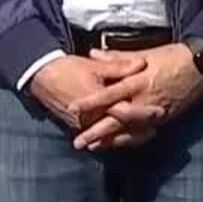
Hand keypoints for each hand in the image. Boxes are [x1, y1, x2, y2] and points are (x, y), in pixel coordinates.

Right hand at [26, 53, 145, 136]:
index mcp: (99, 102)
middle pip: (120, 129)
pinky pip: (98, 136)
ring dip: (127, 137)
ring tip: (145, 135)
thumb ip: (120, 66)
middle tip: (157, 129)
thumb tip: (142, 64)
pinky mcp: (78, 126)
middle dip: (139, 130)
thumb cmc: (68, 69)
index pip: (126, 113)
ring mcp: (83, 125)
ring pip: (109, 136)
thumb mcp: (95, 66)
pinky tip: (123, 136)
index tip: (160, 111)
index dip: (144, 112)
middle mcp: (91, 118)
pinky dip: (112, 137)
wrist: (41, 77)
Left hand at [69, 45, 202, 151]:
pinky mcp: (165, 118)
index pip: (108, 94)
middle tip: (77, 143)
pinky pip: (144, 133)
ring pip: (128, 131)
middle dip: (96, 132)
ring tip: (93, 147)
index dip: (89, 102)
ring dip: (110, 140)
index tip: (71, 108)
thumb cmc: (173, 55)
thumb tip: (93, 53)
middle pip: (115, 120)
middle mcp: (144, 100)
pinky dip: (130, 139)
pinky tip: (119, 144)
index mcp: (137, 81)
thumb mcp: (144, 53)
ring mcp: (155, 112)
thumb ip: (117, 57)